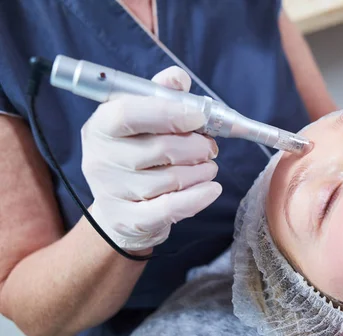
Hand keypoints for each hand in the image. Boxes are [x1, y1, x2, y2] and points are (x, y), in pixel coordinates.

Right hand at [81, 66, 221, 251]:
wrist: (122, 211)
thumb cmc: (138, 155)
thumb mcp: (144, 120)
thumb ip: (162, 94)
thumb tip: (177, 78)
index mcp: (101, 126)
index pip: (128, 114)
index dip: (169, 113)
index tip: (199, 117)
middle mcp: (100, 159)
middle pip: (159, 149)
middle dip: (197, 147)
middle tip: (210, 147)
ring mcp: (111, 193)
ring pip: (171, 179)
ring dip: (201, 172)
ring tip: (208, 167)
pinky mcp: (128, 220)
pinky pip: (171, 209)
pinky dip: (198, 197)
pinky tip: (213, 189)